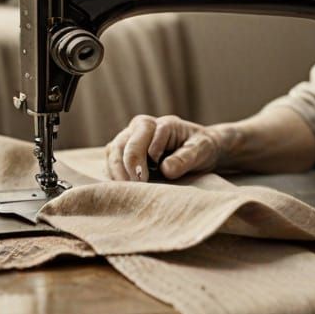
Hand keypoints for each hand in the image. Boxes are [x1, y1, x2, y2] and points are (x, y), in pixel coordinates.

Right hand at [105, 114, 233, 181]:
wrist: (200, 150)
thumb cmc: (201, 148)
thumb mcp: (202, 150)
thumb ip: (185, 158)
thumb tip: (165, 169)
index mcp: (164, 124)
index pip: (146, 135)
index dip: (143, 157)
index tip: (145, 179)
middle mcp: (144, 126)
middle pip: (125, 141)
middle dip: (127, 164)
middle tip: (133, 186)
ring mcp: (132, 137)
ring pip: (114, 149)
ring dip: (116, 169)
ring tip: (124, 189)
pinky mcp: (126, 150)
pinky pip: (112, 158)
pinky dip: (113, 171)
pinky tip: (119, 187)